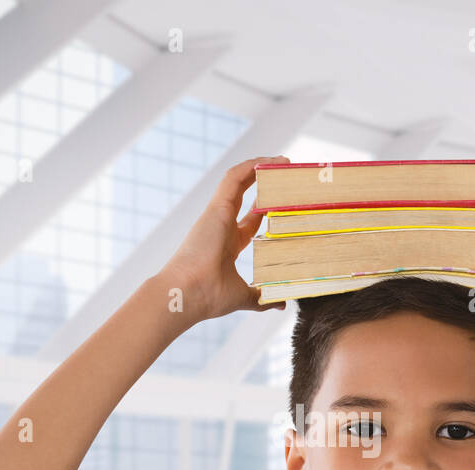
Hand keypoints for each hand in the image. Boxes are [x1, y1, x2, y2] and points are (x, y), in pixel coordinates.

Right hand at [157, 155, 289, 323]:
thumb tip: (279, 303)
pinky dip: (252, 165)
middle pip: (245, 196)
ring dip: (261, 167)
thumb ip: (261, 297)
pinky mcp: (217, 207)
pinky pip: (234, 176)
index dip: (266, 210)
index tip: (284, 204)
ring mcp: (217, 213)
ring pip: (239, 180)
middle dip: (266, 183)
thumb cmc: (209, 296)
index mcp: (227, 244)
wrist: (187, 293)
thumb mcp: (243, 295)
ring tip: (284, 161)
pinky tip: (271, 160)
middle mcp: (221, 225)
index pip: (250, 220)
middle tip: (288, 175)